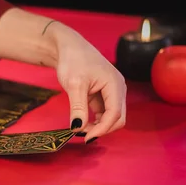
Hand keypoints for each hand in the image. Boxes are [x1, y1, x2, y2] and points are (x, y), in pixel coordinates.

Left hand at [53, 25, 126, 141]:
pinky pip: (104, 112)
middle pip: (118, 118)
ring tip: (80, 128)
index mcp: (115, 84)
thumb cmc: (73, 60)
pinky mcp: (103, 94)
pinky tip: (82, 122)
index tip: (86, 138)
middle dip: (102, 129)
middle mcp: (118, 89)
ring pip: (112, 117)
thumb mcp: (74, 84)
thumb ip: (78, 107)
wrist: (67, 47)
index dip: (102, 129)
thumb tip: (78, 127)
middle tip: (82, 134)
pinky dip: (95, 120)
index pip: (115, 114)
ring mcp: (112, 92)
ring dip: (99, 126)